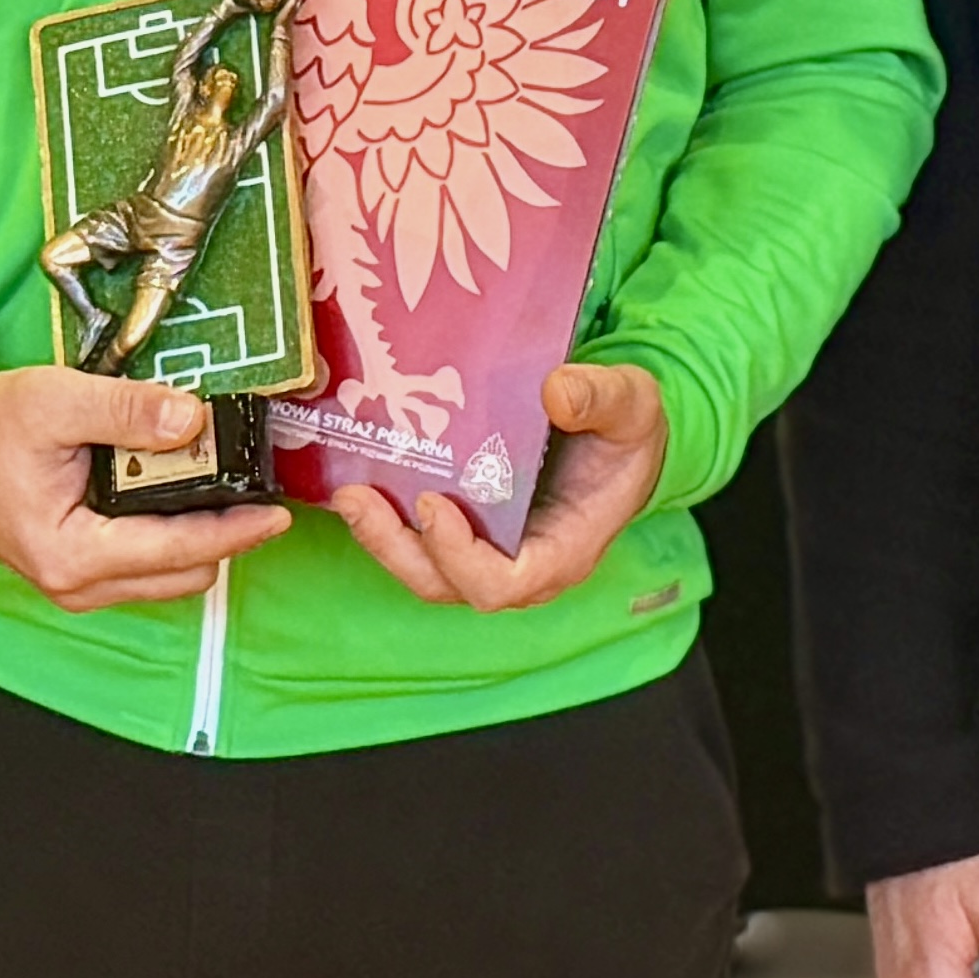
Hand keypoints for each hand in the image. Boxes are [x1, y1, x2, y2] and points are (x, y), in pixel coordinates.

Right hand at [0, 367, 291, 610]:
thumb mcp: (54, 400)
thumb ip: (125, 409)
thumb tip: (192, 418)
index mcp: (72, 554)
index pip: (178, 550)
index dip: (235, 530)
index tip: (278, 511)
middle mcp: (78, 585)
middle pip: (183, 571)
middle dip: (225, 533)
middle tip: (253, 482)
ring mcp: (77, 585)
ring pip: (168, 575)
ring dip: (200, 537)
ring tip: (222, 483)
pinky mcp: (78, 573)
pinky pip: (146, 566)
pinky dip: (173, 537)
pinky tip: (181, 494)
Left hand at [326, 363, 666, 610]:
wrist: (621, 434)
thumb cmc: (627, 429)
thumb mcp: (630, 403)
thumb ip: (601, 397)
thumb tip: (556, 392)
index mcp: (563, 548)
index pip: (503, 584)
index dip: (460, 557)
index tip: (434, 504)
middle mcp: (522, 563)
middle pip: (448, 586)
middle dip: (396, 549)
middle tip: (358, 499)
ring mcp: (491, 550)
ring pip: (426, 570)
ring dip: (381, 538)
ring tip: (348, 494)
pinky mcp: (470, 528)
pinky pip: (422, 541)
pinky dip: (389, 519)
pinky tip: (361, 479)